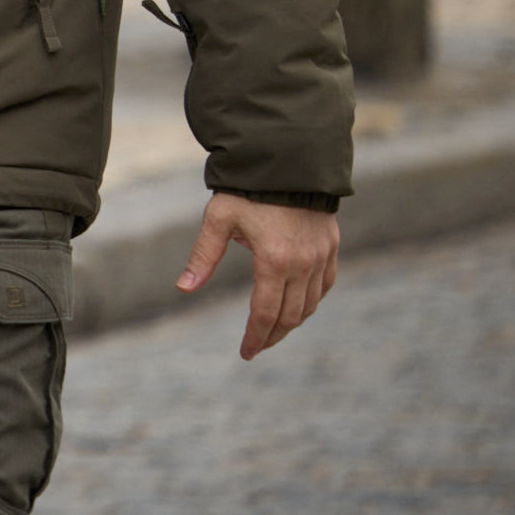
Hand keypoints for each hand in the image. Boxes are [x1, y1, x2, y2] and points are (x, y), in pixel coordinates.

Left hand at [176, 193, 338, 359]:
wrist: (289, 161)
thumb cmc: (248, 189)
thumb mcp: (218, 219)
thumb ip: (202, 256)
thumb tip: (183, 288)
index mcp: (274, 261)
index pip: (265, 313)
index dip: (255, 337)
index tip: (246, 353)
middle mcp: (303, 264)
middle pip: (290, 315)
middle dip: (272, 336)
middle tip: (256, 348)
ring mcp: (321, 256)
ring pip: (311, 304)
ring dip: (292, 322)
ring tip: (273, 332)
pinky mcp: (331, 247)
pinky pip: (326, 285)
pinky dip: (312, 301)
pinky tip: (299, 306)